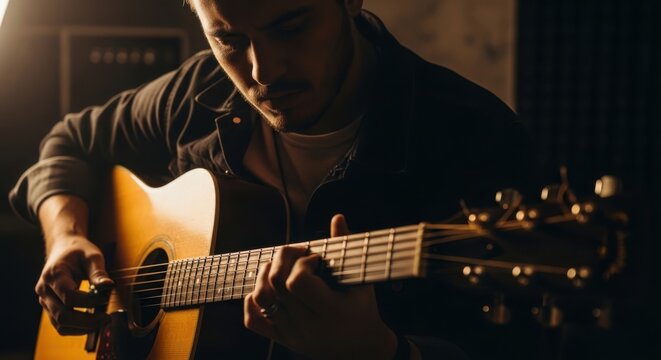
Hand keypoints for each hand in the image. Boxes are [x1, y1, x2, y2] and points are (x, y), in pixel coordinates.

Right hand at [35, 234, 113, 334]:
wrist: (63, 249)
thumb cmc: (78, 251)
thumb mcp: (91, 255)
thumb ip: (98, 271)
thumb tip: (108, 286)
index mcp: (54, 274)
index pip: (69, 296)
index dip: (89, 301)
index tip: (106, 297)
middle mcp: (45, 290)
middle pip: (62, 315)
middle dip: (87, 321)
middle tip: (107, 318)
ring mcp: (45, 300)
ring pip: (60, 324)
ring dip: (82, 328)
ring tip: (102, 322)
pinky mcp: (49, 307)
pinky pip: (60, 325)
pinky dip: (76, 328)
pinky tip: (92, 323)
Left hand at [244, 214, 397, 358]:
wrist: (362, 351)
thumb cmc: (364, 311)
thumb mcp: (361, 281)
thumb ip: (346, 248)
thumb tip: (337, 218)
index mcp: (331, 311)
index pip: (298, 281)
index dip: (302, 263)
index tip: (315, 259)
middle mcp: (308, 325)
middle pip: (276, 285)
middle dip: (283, 259)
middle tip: (297, 255)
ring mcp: (292, 334)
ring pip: (261, 298)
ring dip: (265, 275)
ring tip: (281, 267)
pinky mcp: (282, 339)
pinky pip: (253, 320)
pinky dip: (252, 301)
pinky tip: (266, 289)